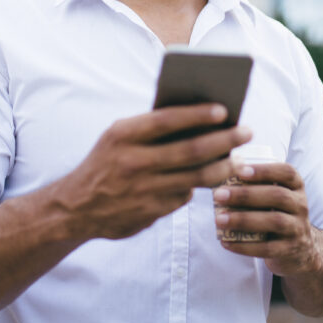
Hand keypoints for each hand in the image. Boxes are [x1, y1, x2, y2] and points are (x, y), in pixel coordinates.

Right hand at [54, 104, 251, 240]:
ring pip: (195, 177)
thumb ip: (150, 128)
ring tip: (237, 158)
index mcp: (123, 134)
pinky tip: (209, 178)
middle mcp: (133, 161)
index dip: (197, 114)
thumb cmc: (106, 162)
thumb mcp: (118, 137)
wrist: (75, 207)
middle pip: (190, 150)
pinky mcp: (150, 212)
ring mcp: (142, 189)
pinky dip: (197, 186)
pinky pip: (183, 197)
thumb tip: (198, 118)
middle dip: (224, 140)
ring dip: (222, 166)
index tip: (223, 110)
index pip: (167, 120)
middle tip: (246, 131)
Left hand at [213, 162, 321, 276]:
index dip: (264, 170)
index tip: (240, 170)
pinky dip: (245, 246)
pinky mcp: (290, 250)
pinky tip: (225, 242)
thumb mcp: (273, 195)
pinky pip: (267, 249)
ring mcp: (298, 228)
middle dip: (246, 195)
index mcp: (295, 186)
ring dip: (244, 220)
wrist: (300, 248)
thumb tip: (220, 170)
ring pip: (275, 222)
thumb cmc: (276, 212)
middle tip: (219, 195)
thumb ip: (254, 184)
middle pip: (277, 196)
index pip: (286, 172)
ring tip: (219, 219)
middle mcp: (300, 205)